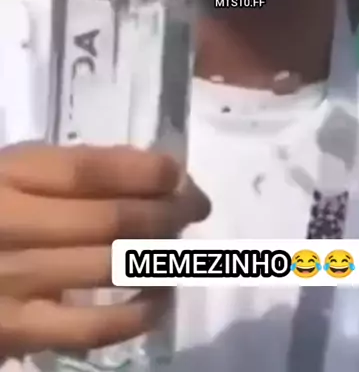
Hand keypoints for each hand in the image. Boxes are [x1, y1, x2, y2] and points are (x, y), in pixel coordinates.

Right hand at [0, 143, 209, 357]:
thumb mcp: (11, 173)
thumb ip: (69, 169)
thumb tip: (153, 171)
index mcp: (7, 175)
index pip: (90, 169)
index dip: (145, 171)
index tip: (180, 174)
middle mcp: (10, 223)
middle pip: (110, 218)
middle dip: (168, 211)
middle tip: (196, 208)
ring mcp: (11, 281)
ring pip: (110, 267)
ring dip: (160, 256)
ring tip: (178, 249)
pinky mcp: (14, 333)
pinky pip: (92, 329)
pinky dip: (138, 315)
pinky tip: (157, 300)